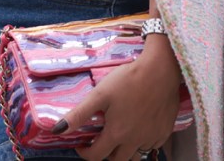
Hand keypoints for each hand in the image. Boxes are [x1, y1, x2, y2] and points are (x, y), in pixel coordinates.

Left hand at [55, 35, 181, 160]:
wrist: (160, 70)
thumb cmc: (128, 80)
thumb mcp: (100, 94)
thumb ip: (79, 114)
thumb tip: (58, 130)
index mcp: (117, 134)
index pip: (96, 156)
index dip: (85, 152)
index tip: (81, 144)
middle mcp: (134, 141)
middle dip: (105, 155)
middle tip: (101, 141)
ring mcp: (151, 138)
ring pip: (136, 156)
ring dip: (125, 152)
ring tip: (119, 136)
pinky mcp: (164, 132)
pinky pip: (151, 146)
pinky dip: (142, 143)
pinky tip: (138, 129)